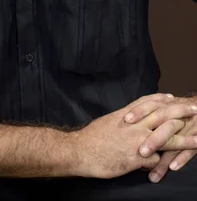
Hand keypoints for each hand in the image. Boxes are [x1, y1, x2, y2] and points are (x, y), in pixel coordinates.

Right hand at [72, 94, 196, 179]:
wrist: (81, 150)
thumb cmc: (92, 138)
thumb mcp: (109, 122)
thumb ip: (123, 122)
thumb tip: (130, 124)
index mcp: (127, 115)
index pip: (149, 103)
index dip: (163, 100)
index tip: (173, 98)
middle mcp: (135, 125)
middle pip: (163, 115)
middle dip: (181, 113)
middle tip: (194, 110)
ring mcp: (137, 140)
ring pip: (167, 137)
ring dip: (185, 139)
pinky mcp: (137, 157)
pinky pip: (155, 160)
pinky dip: (158, 164)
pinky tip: (161, 169)